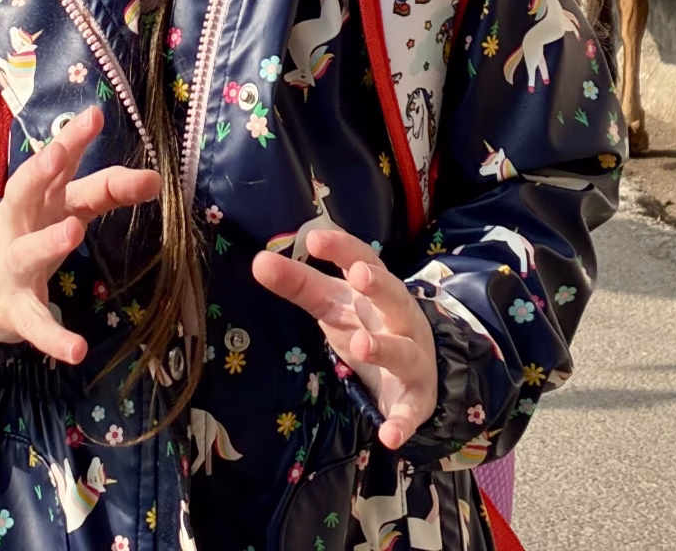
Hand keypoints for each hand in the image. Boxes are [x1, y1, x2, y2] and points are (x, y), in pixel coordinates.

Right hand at [0, 106, 158, 363]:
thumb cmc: (28, 238)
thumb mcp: (58, 209)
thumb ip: (99, 188)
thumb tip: (151, 173)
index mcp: (39, 200)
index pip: (58, 166)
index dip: (75, 140)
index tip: (96, 114)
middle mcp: (21, 224)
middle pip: (26, 191)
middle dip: (41, 169)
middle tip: (60, 149)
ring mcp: (14, 266)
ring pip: (28, 251)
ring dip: (48, 240)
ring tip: (73, 232)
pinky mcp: (16, 309)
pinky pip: (36, 324)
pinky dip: (55, 337)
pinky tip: (77, 350)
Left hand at [252, 229, 438, 449]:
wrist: (417, 369)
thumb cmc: (367, 324)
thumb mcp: (334, 304)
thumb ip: (299, 283)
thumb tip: (258, 260)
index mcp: (377, 292)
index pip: (364, 259)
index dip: (342, 248)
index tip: (315, 238)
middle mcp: (399, 320)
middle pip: (395, 298)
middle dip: (380, 287)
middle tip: (359, 276)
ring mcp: (411, 359)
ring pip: (404, 352)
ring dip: (385, 348)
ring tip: (361, 344)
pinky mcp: (415, 399)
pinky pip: (411, 412)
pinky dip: (402, 423)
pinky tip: (389, 437)